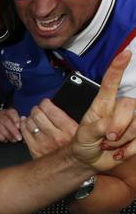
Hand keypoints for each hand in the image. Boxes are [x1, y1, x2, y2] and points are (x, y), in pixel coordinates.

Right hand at [0, 108, 21, 143]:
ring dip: (9, 135)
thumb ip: (18, 125)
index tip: (20, 127)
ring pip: (1, 127)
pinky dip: (2, 137)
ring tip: (14, 140)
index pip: (11, 112)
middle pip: (6, 121)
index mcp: (6, 112)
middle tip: (19, 138)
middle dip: (14, 130)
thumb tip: (27, 130)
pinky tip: (5, 140)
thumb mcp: (11, 124)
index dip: (16, 119)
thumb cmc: (4, 128)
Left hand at [21, 100, 77, 157]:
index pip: (49, 109)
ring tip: (34, 118)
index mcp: (68, 130)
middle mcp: (55, 136)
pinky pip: (24, 132)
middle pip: (37, 114)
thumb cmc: (78, 148)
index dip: (45, 103)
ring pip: (29, 122)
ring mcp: (43, 143)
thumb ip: (71, 120)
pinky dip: (24, 125)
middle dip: (37, 109)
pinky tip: (27, 123)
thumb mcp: (82, 132)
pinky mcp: (35, 150)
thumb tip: (58, 106)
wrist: (73, 168)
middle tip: (39, 110)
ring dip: (30, 117)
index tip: (46, 103)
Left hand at [70, 51, 135, 170]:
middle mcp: (117, 110)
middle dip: (119, 125)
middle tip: (106, 139)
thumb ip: (96, 129)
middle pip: (129, 106)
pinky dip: (129, 150)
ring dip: (122, 140)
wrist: (89, 160)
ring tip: (109, 145)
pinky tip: (118, 153)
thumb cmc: (83, 143)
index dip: (117, 68)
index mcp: (102, 104)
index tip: (125, 54)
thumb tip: (110, 126)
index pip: (110, 83)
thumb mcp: (83, 136)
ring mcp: (129, 122)